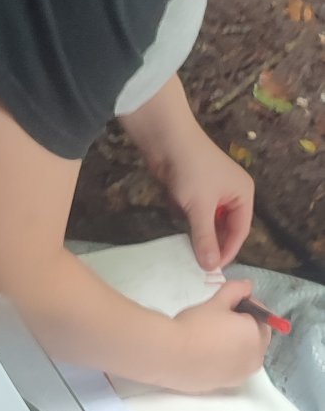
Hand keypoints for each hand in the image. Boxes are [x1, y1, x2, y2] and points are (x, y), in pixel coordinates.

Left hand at [121, 78, 254, 267]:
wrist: (167, 140)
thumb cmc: (191, 170)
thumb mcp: (200, 208)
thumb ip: (205, 238)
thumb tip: (210, 268)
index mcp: (243, 195)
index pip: (241, 231)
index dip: (227, 252)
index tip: (212, 270)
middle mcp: (233, 194)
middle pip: (227, 229)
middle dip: (213, 245)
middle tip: (200, 265)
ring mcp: (214, 193)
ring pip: (210, 224)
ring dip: (200, 236)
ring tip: (190, 254)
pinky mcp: (196, 192)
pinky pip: (197, 216)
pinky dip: (190, 224)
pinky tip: (181, 234)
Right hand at [156, 279, 269, 391]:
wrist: (169, 356)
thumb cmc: (196, 326)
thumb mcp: (217, 301)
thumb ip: (236, 290)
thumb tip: (247, 286)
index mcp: (257, 338)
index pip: (262, 316)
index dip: (247, 305)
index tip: (230, 301)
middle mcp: (254, 360)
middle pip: (255, 338)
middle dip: (243, 326)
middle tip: (220, 317)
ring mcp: (239, 376)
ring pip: (243, 354)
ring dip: (235, 343)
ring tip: (212, 335)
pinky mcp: (222, 386)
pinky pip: (230, 368)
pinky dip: (224, 359)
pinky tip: (206, 351)